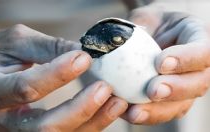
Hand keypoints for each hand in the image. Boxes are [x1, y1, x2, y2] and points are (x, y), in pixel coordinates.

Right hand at [0, 25, 127, 130]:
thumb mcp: (16, 42)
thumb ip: (48, 47)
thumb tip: (83, 52)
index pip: (25, 88)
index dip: (57, 74)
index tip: (84, 58)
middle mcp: (4, 120)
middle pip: (45, 127)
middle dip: (79, 109)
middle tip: (105, 88)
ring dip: (92, 122)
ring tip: (117, 102)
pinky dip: (91, 125)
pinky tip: (107, 110)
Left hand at [122, 6, 209, 123]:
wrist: (150, 37)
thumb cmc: (150, 24)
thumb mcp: (146, 18)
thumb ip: (137, 27)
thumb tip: (110, 41)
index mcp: (197, 40)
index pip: (202, 51)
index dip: (186, 59)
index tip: (161, 63)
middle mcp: (196, 68)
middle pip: (197, 84)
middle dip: (175, 90)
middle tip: (153, 90)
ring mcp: (184, 87)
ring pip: (180, 105)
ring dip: (158, 110)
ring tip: (136, 112)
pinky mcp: (169, 102)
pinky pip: (162, 112)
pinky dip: (145, 115)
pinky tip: (128, 114)